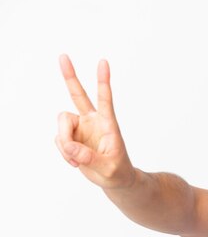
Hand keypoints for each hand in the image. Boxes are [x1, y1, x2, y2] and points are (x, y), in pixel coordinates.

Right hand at [55, 54, 134, 188]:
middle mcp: (93, 121)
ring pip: (62, 125)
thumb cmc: (117, 172)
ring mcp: (81, 128)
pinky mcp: (72, 137)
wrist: (114, 180)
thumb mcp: (108, 168)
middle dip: (70, 77)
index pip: (105, 99)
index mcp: (108, 124)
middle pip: (78, 95)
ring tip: (75, 159)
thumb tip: (69, 148)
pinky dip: (63, 152)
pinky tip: (74, 161)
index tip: (103, 62)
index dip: (103, 81)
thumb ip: (89, 158)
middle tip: (63, 56)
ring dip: (64, 142)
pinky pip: (59, 140)